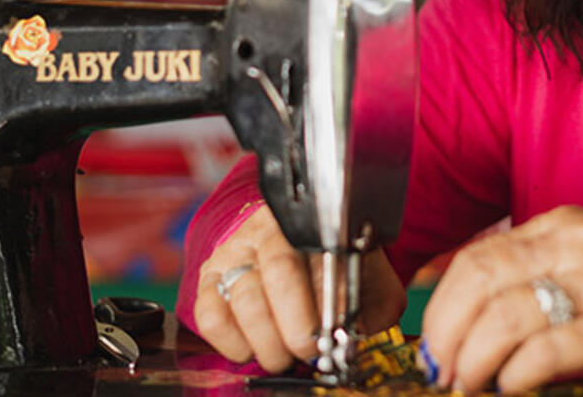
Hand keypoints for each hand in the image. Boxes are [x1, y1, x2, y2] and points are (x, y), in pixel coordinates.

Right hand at [191, 205, 405, 370]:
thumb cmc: (338, 268)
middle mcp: (267, 233)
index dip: (321, 306)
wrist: (299, 248)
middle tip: (307, 353)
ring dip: (265, 342)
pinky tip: (252, 348)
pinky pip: (210, 316)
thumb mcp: (367, 277)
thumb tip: (354, 336)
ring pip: (242, 302)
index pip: (312, 260)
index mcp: (311, 225)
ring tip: (284, 356)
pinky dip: (231, 343)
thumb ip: (372, 303)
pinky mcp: (211, 279)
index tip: (330, 338)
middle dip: (292, 331)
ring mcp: (235, 254)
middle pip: (274, 280)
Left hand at [420, 206, 582, 392]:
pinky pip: (545, 352)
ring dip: (472, 358)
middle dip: (444, 330)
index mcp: (559, 227)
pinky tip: (511, 387)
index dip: (438, 299)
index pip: (475, 255)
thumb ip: (529, 269)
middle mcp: (572, 247)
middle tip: (439, 365)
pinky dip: (515, 375)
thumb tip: (455, 295)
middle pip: (477, 281)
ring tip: (468, 383)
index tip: (427, 334)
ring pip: (502, 318)